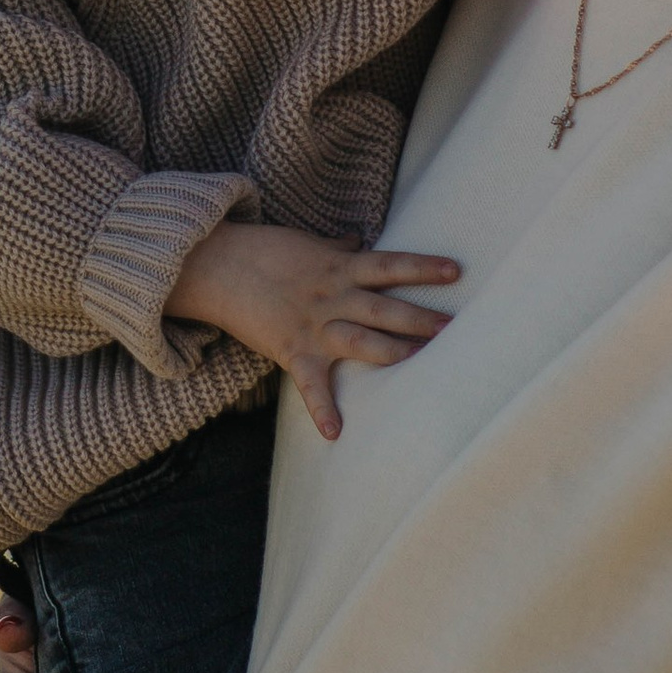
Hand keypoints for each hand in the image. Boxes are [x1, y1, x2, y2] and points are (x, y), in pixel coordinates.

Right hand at [166, 219, 458, 438]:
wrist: (216, 263)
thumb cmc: (263, 250)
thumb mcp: (307, 244)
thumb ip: (337, 248)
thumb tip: (358, 239)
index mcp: (339, 267)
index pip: (390, 265)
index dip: (423, 267)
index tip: (455, 271)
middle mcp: (333, 295)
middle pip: (385, 307)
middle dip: (421, 318)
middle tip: (455, 327)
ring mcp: (314, 323)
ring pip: (362, 340)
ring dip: (393, 352)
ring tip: (422, 361)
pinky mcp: (292, 348)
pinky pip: (310, 383)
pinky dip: (322, 408)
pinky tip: (335, 433)